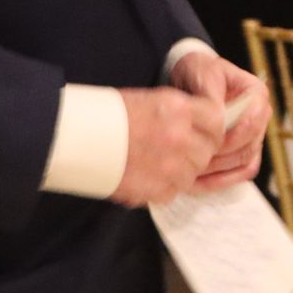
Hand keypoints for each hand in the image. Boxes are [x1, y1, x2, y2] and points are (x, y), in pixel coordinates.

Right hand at [110, 87, 223, 206]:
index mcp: (178, 109)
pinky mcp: (155, 189)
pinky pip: (173, 191)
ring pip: (193, 173)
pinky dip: (165, 186)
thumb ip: (181, 113)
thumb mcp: (151, 100)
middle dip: (198, 151)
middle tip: (180, 150)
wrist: (75, 136)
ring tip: (159, 162)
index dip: (213, 128)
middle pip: (208, 150)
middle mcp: (178, 137)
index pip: (216, 120)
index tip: (205, 131)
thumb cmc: (108, 114)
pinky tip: (147, 175)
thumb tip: (202, 126)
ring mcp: (169, 166)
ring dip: (182, 170)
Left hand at [170, 49, 270, 190]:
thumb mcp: (203, 74)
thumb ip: (212, 96)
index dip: (233, 134)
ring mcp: (254, 136)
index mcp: (256, 93)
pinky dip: (221, 180)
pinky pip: (241, 173)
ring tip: (191, 170)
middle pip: (250, 145)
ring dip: (219, 170)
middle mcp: (260, 116)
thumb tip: (219, 118)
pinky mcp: (245, 152)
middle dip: (221, 155)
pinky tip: (198, 182)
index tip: (209, 140)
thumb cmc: (199, 72)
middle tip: (193, 158)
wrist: (191, 80)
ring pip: (246, 162)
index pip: (253, 120)